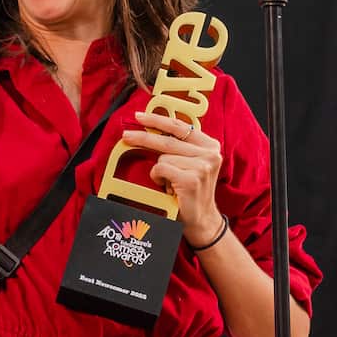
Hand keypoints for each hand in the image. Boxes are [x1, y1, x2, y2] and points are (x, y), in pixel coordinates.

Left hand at [121, 111, 224, 247]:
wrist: (201, 220)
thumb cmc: (190, 191)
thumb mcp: (189, 163)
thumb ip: (178, 146)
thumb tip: (150, 129)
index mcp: (210, 145)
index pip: (180, 126)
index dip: (157, 120)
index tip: (139, 117)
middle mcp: (210, 154)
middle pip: (167, 139)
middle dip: (143, 137)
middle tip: (125, 136)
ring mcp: (202, 166)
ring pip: (163, 157)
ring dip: (159, 171)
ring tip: (170, 182)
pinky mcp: (192, 179)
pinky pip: (161, 169)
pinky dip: (158, 178)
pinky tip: (168, 187)